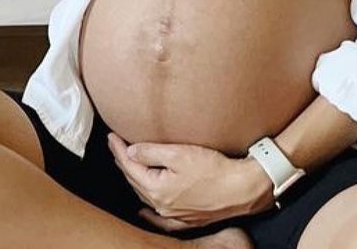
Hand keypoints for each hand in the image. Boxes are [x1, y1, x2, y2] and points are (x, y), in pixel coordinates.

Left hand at [105, 133, 274, 230]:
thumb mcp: (178, 153)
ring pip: (147, 197)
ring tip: (129, 166)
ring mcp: (176, 215)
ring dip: (136, 180)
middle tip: (117, 147)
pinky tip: (145, 213)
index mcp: (156, 189)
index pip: (129, 166)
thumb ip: (150, 152)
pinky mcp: (190, 219)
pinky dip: (151, 214)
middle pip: (136, 181)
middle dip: (125, 163)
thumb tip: (130, 152)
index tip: (112, 137)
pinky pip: (163, 219)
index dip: (118, 149)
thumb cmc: (214, 170)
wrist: (244, 188)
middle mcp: (163, 206)